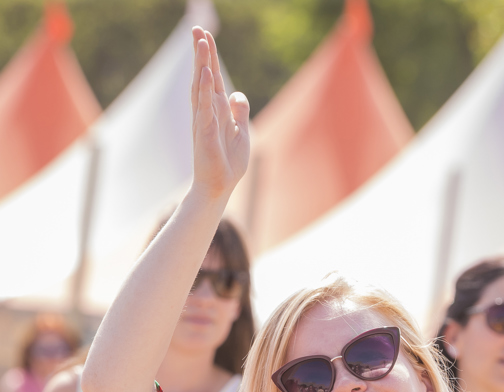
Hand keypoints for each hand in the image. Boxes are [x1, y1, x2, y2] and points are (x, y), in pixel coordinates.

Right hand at [190, 27, 249, 199]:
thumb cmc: (227, 163)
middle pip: (204, 76)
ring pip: (202, 86)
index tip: (205, 35)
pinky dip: (205, 90)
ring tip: (200, 42)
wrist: (219, 187)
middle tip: (197, 28)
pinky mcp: (206, 132)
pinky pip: (205, 107)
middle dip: (201, 53)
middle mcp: (208, 111)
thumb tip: (239, 94)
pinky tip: (206, 73)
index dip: (209, 57)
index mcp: (217, 110)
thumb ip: (239, 112)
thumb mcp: (241, 133)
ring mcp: (205, 120)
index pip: (212, 78)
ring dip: (201, 64)